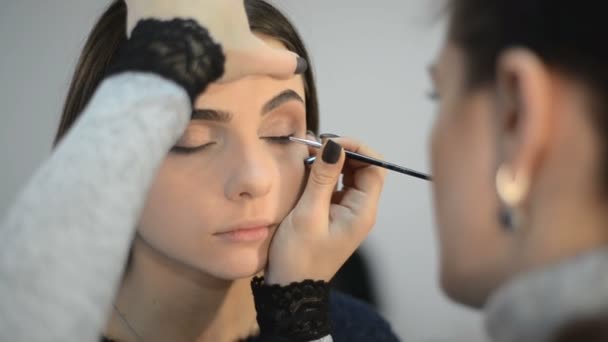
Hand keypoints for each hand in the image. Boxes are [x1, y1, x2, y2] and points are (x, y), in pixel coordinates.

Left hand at [125, 0, 302, 81]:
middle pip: (202, 5)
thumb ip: (278, 61)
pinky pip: (138, 2)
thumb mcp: (252, 58)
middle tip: (202, 30)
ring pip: (171, 2)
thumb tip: (300, 65)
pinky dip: (143, 8)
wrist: (174, 59)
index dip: (226, 11)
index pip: (228, 4)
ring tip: (178, 22)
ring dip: (173, 9)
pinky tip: (151, 16)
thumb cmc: (216, 52)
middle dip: (200, 12)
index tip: (221, 29)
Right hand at [265, 138, 386, 284]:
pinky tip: (309, 170)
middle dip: (344, 151)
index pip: (375, 167)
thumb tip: (333, 145)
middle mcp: (361, 209)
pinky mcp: (335, 213)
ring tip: (310, 155)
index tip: (330, 142)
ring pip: (350, 174)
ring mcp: (349, 211)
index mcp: (362, 211)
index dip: (357, 148)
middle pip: (365, 168)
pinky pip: (338, 185)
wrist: (291, 287)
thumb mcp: (308, 214)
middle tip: (316, 146)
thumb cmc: (299, 256)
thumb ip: (322, 178)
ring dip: (334, 161)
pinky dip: (326, 173)